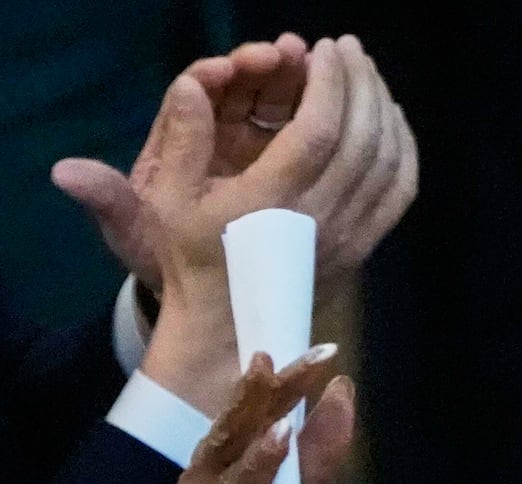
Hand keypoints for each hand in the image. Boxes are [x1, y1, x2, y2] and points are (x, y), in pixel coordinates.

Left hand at [50, 34, 310, 292]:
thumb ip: (109, 201)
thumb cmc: (170, 258)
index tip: (234, 68)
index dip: (215, 76)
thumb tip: (67, 173)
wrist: (210, 292)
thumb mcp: (135, 233)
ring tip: (328, 68)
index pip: (197, 93)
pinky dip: (329, 115)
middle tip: (295, 54)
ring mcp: (260, 146)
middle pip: (246, 85)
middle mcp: (221, 135)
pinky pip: (311, 130)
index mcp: (181, 143)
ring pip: (283, 100)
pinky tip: (355, 109)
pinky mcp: (293, 163)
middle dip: (270, 66)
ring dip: (305, 81)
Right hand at [52, 34, 416, 302]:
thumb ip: (181, 140)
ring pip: (388, 162)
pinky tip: (391, 121)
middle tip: (350, 49)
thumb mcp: (168, 203)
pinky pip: (400, 192)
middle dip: (361, 83)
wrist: (232, 329)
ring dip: (384, 109)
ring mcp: (349, 235)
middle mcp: (321, 217)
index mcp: (272, 201)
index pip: (322, 130)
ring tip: (368, 74)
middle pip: (363, 138)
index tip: (328, 49)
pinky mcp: (365, 247)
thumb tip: (190, 85)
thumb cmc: (195, 260)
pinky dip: (404, 149)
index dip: (331, 83)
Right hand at [177, 349, 353, 483]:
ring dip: (259, 459)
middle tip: (286, 367)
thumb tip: (342, 387)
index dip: (284, 380)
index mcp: (224, 459)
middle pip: (233, 434)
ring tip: (284, 432)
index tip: (320, 350)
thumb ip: (322, 447)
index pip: (255, 410)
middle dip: (262, 399)